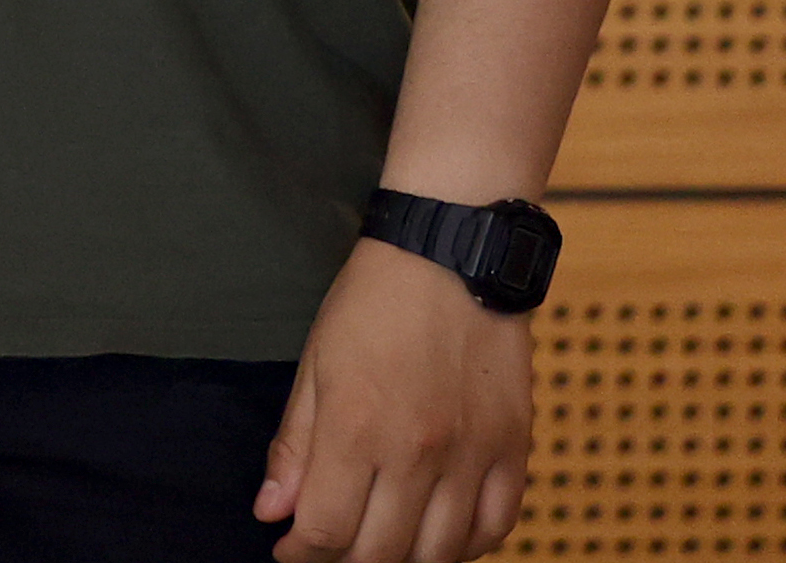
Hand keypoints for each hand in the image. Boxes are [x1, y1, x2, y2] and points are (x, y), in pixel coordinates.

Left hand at [258, 238, 532, 561]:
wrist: (452, 252)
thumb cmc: (375, 301)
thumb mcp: (316, 364)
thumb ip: (295, 445)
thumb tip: (272, 512)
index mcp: (357, 427)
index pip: (325, 531)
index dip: (301, 555)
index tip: (290, 552)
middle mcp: (417, 451)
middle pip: (381, 554)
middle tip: (332, 549)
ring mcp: (472, 453)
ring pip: (440, 553)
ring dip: (406, 561)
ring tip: (383, 545)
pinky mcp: (513, 448)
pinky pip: (495, 526)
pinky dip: (467, 546)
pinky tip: (440, 536)